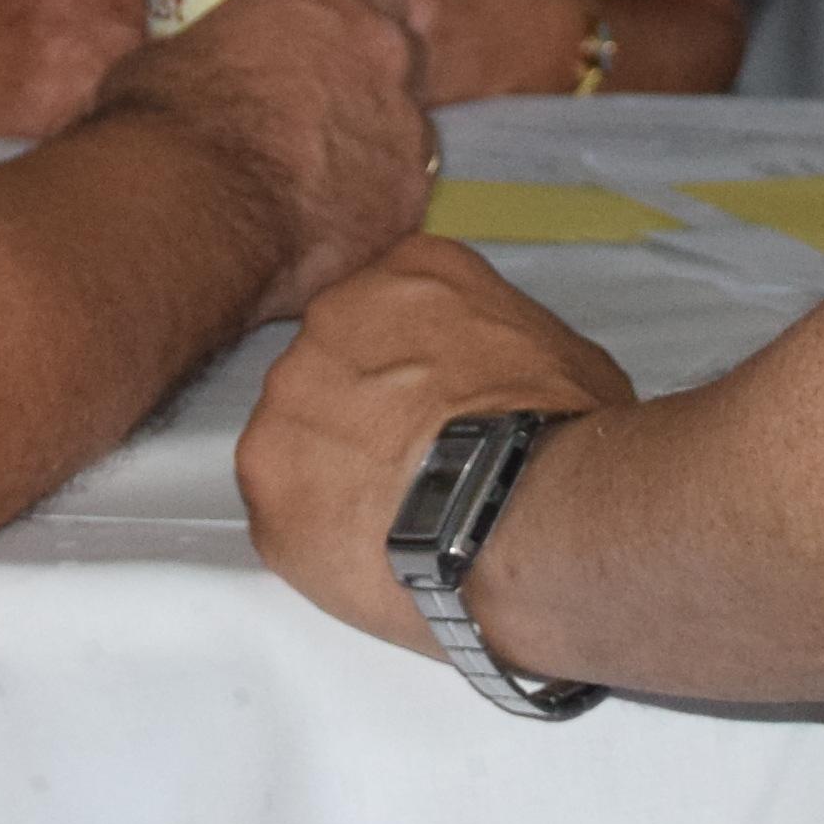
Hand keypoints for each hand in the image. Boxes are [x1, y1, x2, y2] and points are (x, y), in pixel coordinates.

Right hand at [90, 0, 429, 313]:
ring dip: (372, 147)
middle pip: (397, 55)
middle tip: (318, 115)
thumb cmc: (165, 119)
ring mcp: (405, 124)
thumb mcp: (177, 56)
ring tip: (316, 183)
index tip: (323, 43)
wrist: (191, 206)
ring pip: (405, 130)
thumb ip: (223, 54)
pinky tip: (323, 226)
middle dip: (368, 80)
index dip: (346, 16)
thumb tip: (209, 74)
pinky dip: (370, 207)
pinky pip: (399, 195)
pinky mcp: (410, 196)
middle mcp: (381, 48)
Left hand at [233, 236, 639, 654]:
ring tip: (389, 516)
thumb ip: (499, 345)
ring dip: (332, 467)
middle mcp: (334, 315)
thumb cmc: (556, 433)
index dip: (411, 363)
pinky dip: (313, 527)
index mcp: (411, 274)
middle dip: (362, 411)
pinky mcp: (264, 472)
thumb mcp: (559, 353)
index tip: (432, 403)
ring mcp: (290, 392)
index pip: (390, 305)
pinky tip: (363, 549)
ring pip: (297, 430)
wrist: (521, 507)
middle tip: (409, 463)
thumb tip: (502, 379)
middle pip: (333, 362)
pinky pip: (278, 501)